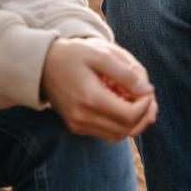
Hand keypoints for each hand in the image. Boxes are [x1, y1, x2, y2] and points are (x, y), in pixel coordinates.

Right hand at [40, 37, 156, 142]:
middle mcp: (83, 118)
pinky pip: (106, 133)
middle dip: (143, 114)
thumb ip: (125, 74)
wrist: (42, 65)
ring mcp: (78, 125)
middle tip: (147, 95)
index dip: (145, 104)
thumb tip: (147, 90)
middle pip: (127, 129)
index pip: (130, 115)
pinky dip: (119, 123)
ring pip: (118, 135)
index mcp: (90, 99)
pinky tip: (121, 104)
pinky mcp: (76, 127)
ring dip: (133, 120)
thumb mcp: (101, 55)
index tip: (147, 88)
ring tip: (135, 99)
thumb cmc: (73, 55)